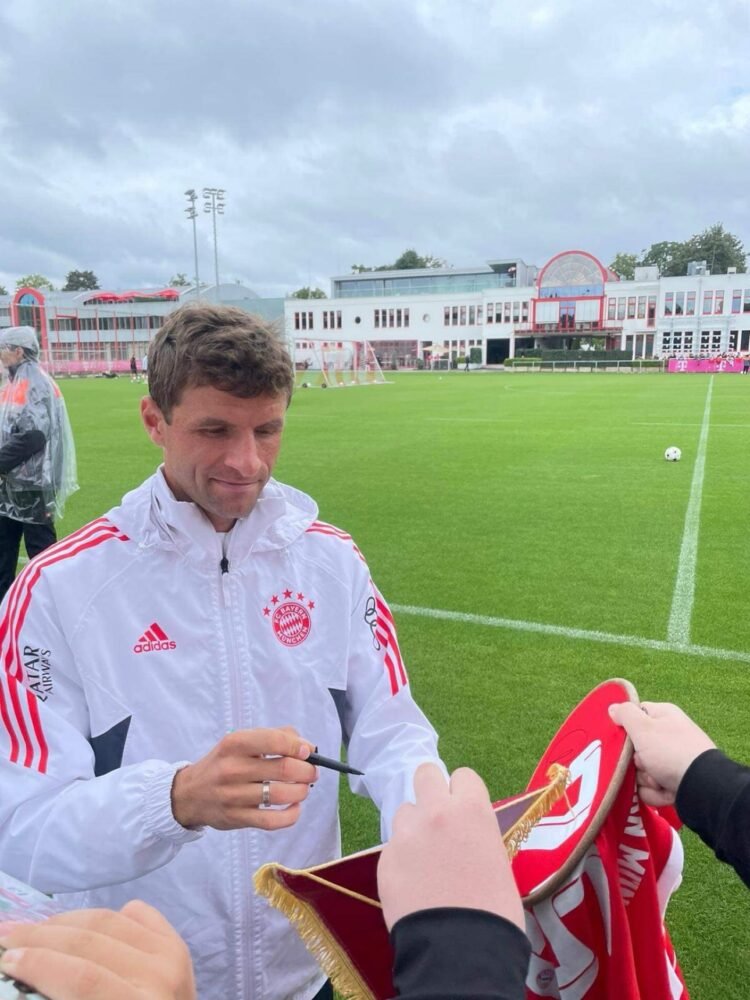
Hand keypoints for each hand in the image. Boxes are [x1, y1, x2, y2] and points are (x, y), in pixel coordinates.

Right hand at [0, 900, 194, 999]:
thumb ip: (65, 998)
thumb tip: (29, 976)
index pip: (83, 979)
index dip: (41, 964)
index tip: (8, 959)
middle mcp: (160, 979)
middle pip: (92, 943)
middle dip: (42, 937)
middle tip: (9, 936)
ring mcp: (172, 957)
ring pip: (110, 921)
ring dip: (66, 921)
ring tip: (35, 929)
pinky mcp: (178, 943)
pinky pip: (138, 913)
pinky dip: (108, 914)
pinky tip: (80, 923)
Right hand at [171, 727, 316, 830]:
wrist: (189, 794)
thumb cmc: (224, 763)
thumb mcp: (240, 741)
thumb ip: (274, 737)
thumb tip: (306, 747)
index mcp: (234, 743)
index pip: (273, 741)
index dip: (297, 746)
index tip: (308, 751)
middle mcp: (232, 769)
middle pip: (283, 769)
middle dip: (307, 770)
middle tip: (312, 771)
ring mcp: (233, 796)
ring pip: (281, 795)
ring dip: (301, 791)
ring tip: (303, 788)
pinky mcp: (237, 818)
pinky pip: (273, 821)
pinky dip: (292, 815)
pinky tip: (294, 807)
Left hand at [377, 764, 523, 931]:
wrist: (461, 951)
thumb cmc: (494, 911)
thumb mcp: (497, 861)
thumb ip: (476, 835)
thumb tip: (467, 835)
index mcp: (471, 811)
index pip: (463, 776)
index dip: (464, 793)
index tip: (464, 810)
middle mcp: (436, 813)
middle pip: (425, 774)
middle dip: (430, 790)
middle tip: (437, 817)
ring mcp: (406, 835)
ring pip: (404, 812)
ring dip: (413, 828)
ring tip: (424, 861)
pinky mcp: (385, 860)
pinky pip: (393, 848)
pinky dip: (401, 861)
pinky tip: (413, 886)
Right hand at [609, 701, 715, 806]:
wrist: (702, 788)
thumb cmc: (670, 751)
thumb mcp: (643, 727)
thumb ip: (625, 714)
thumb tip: (613, 708)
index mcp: (663, 717)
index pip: (633, 717)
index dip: (625, 729)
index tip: (621, 739)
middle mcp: (667, 737)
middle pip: (634, 749)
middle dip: (635, 761)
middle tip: (643, 762)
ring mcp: (671, 761)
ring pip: (640, 771)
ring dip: (645, 778)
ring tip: (658, 780)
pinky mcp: (673, 782)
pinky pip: (651, 787)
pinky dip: (655, 791)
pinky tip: (665, 790)